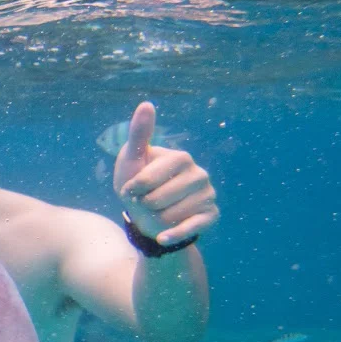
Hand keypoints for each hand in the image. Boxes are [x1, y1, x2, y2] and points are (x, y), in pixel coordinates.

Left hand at [113, 102, 218, 246]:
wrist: (147, 217)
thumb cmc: (137, 185)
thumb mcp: (132, 160)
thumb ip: (139, 134)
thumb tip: (146, 104)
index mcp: (181, 157)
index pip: (149, 177)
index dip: (133, 187)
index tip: (130, 188)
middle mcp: (200, 174)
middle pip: (159, 198)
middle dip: (144, 204)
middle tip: (145, 201)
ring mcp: (208, 195)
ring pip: (172, 215)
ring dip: (155, 219)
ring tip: (157, 212)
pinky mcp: (210, 216)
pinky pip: (191, 228)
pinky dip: (173, 235)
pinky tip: (162, 237)